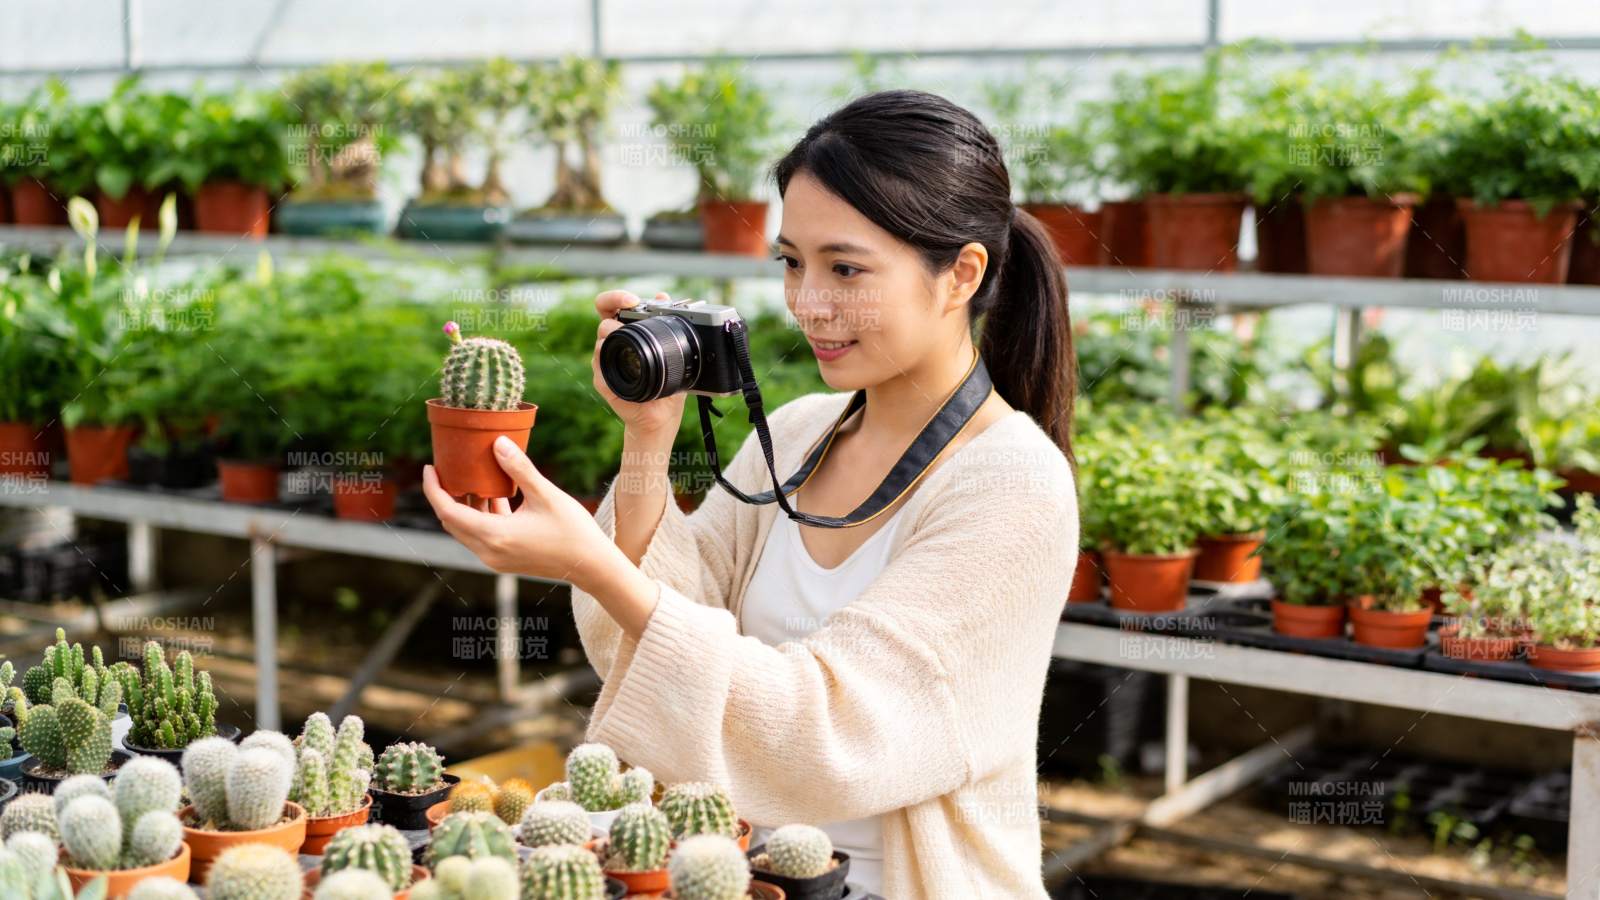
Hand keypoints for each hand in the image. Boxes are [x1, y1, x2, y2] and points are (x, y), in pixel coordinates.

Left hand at [422, 436, 613, 585]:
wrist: (590, 565)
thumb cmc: (572, 530)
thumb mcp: (545, 495)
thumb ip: (519, 469)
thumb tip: (498, 443)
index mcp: (494, 535)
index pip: (447, 511)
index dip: (433, 489)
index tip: (430, 468)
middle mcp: (488, 551)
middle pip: (451, 521)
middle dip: (445, 495)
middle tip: (447, 469)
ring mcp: (495, 558)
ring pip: (465, 529)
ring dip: (465, 505)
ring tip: (472, 478)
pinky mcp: (504, 559)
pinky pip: (481, 536)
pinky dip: (480, 516)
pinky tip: (494, 496)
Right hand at [593, 289, 687, 440]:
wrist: (662, 416)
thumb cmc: (667, 385)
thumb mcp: (673, 353)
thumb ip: (667, 325)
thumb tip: (663, 295)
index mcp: (628, 334)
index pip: (613, 307)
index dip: (616, 298)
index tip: (631, 299)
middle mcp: (614, 345)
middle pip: (602, 318)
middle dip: (611, 306)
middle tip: (628, 306)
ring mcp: (606, 363)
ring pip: (600, 340)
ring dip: (613, 333)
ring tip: (628, 335)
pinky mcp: (603, 381)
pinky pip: (600, 366)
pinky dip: (610, 360)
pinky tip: (625, 362)